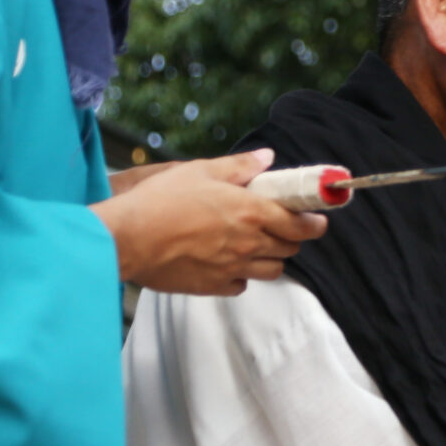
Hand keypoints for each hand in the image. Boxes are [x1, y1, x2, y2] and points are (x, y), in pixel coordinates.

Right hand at [91, 148, 327, 295]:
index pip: (300, 224)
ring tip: (254, 245)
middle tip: (278, 227)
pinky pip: (241, 285)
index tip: (317, 220)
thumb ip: (239, 167)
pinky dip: (241, 276)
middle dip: (290, 238)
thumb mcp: (200, 171)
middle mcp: (249, 243)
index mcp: (251, 212)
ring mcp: (233, 268)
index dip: (314, 223)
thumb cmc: (161, 201)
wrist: (127, 238)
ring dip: (270, 258)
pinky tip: (227, 263)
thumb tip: (267, 158)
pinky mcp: (214, 287)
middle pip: (290, 248)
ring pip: (272, 270)